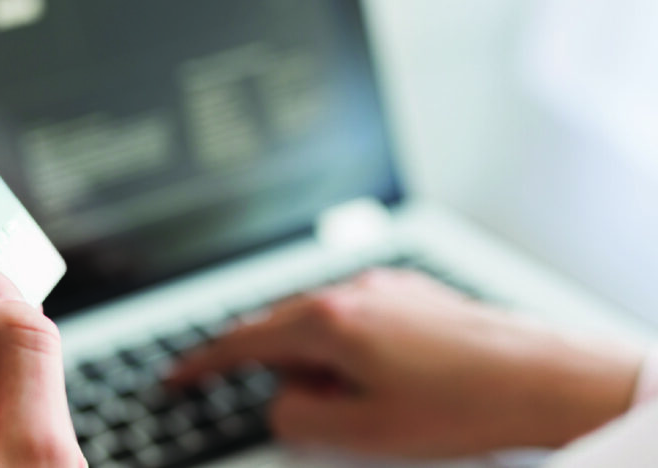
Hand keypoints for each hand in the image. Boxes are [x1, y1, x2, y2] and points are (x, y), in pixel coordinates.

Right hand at [169, 269, 643, 456]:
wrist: (543, 380)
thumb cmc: (461, 406)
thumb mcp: (357, 432)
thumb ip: (293, 416)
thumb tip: (280, 400)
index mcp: (329, 321)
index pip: (243, 341)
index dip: (202, 364)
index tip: (176, 376)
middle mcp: (352, 289)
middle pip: (283, 330)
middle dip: (285, 372)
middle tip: (321, 412)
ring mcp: (385, 285)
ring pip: (324, 325)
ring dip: (328, 364)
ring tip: (377, 403)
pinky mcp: (413, 291)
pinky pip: (360, 318)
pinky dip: (357, 351)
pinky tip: (396, 381)